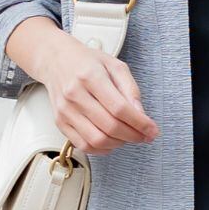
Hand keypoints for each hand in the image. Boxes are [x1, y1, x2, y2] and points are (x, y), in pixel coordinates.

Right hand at [37, 29, 158, 154]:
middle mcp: (75, 94)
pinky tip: (111, 141)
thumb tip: (141, 114)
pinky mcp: (60, 122)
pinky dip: (102, 149)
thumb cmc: (86, 62)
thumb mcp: (115, 66)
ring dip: (119, 143)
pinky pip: (83, 145)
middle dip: (133, 135)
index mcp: (90, 76)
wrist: (56, 60)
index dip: (140, 123)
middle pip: (110, 126)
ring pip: (97, 140)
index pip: (119, 108)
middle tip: (144, 135)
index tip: (152, 129)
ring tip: (128, 136)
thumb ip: (131, 89)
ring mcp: (66, 110)